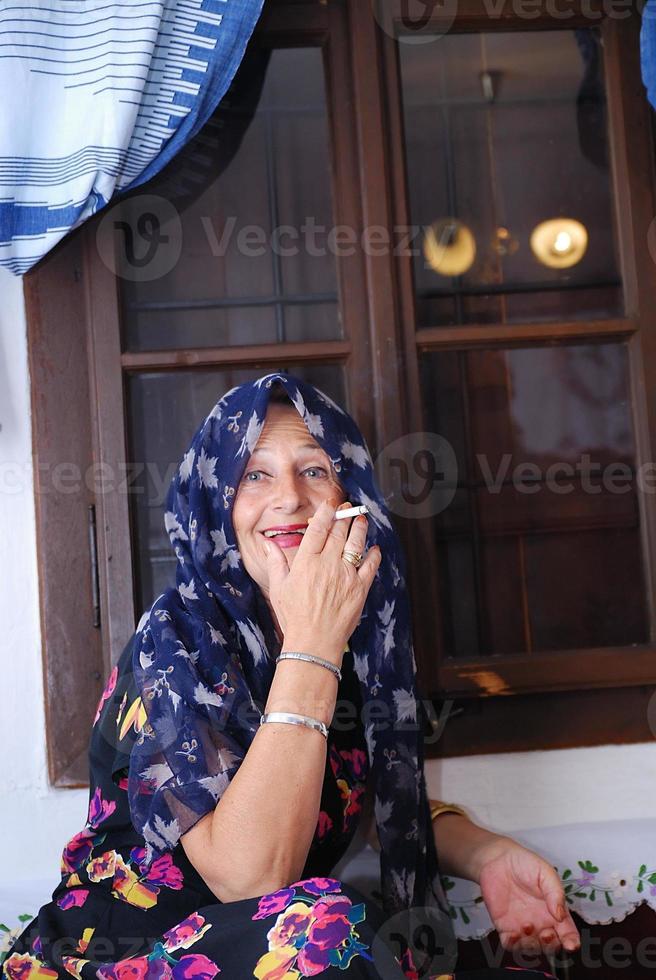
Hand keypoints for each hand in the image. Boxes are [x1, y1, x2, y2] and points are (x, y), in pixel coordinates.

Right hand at [265, 498, 380, 661]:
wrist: (314, 642)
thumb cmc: (293, 617)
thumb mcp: (278, 588)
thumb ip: (275, 562)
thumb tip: (267, 544)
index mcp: (306, 562)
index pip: (318, 528)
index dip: (325, 512)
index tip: (330, 504)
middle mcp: (327, 564)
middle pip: (339, 532)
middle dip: (344, 516)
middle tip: (347, 507)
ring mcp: (346, 575)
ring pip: (356, 543)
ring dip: (360, 528)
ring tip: (361, 519)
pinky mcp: (360, 588)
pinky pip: (370, 565)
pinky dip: (373, 554)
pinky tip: (374, 548)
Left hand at [476, 837, 580, 956]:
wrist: (497, 860)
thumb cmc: (525, 864)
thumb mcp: (545, 873)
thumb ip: (555, 893)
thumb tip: (561, 916)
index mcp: (554, 912)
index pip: (567, 933)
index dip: (571, 942)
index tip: (571, 945)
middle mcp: (541, 923)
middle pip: (552, 946)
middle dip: (551, 946)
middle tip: (546, 934)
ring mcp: (523, 928)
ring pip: (533, 949)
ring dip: (532, 945)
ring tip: (527, 926)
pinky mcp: (505, 928)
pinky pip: (510, 945)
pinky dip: (513, 946)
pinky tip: (512, 935)